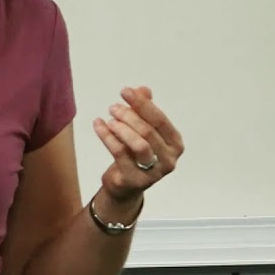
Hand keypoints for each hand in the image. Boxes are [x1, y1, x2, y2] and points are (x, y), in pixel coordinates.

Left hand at [91, 86, 183, 204]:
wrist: (125, 184)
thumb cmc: (136, 153)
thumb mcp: (142, 130)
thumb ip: (144, 110)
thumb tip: (142, 90)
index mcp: (175, 144)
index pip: (160, 120)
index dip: (142, 104)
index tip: (125, 91)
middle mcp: (169, 160)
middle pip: (148, 131)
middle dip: (129, 115)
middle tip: (113, 107)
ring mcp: (153, 173)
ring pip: (138, 145)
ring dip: (121, 128)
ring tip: (109, 119)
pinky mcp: (134, 180)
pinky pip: (120, 154)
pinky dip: (107, 137)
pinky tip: (98, 125)